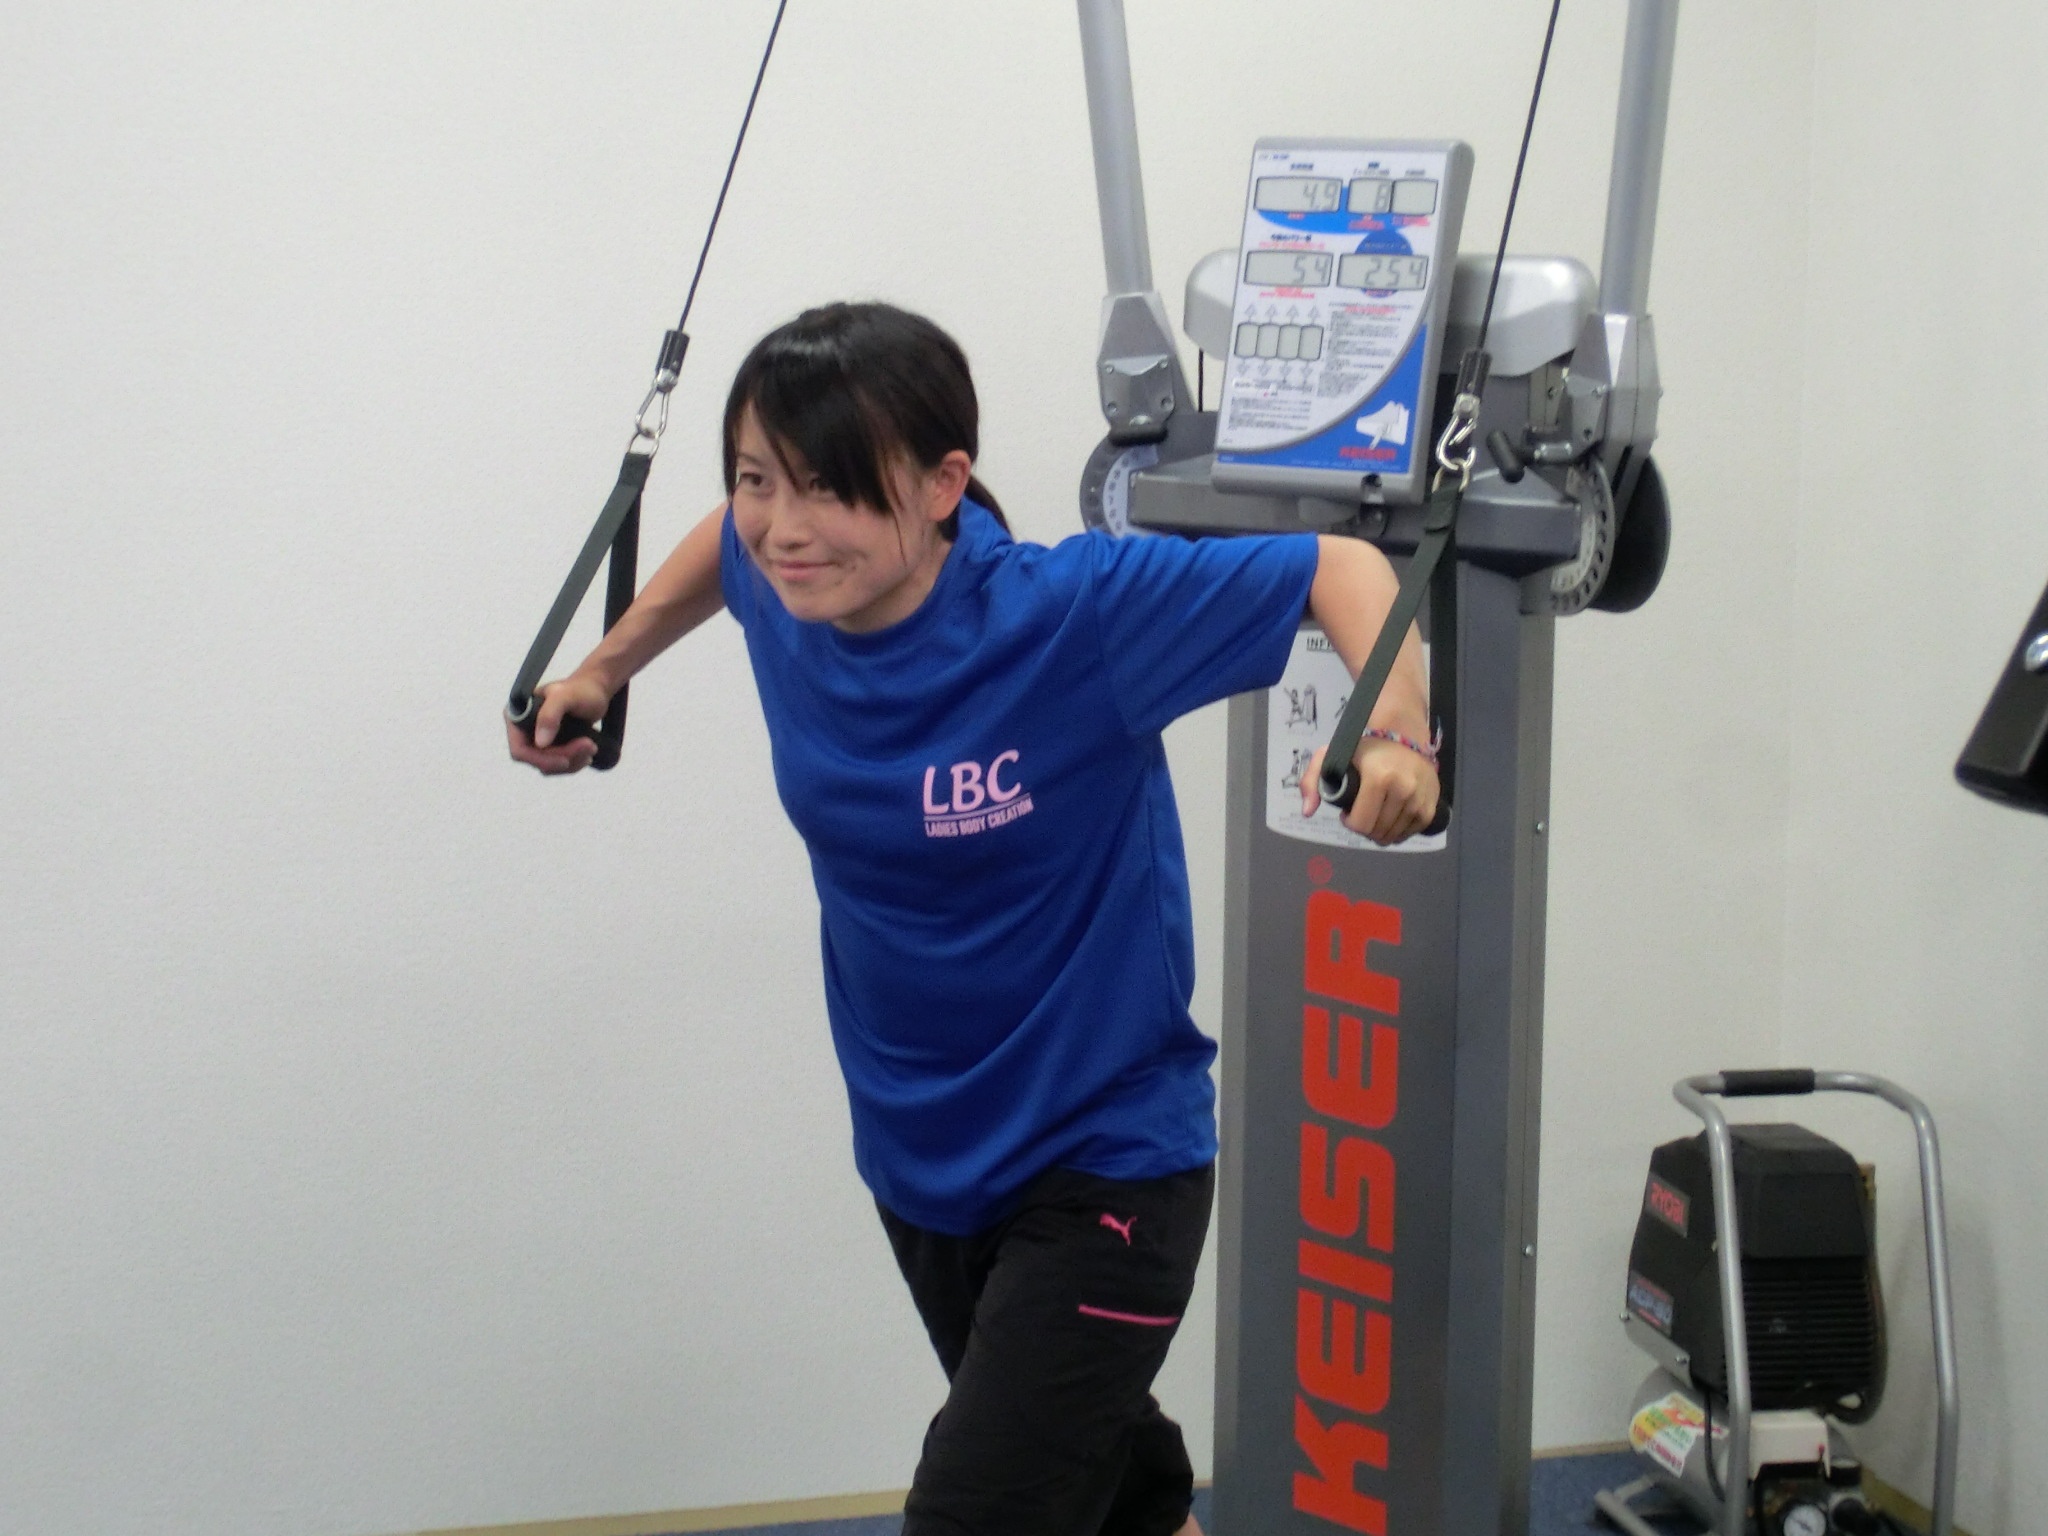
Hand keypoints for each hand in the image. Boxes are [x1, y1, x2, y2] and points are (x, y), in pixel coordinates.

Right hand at [505, 672, 609, 774]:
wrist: (596, 691)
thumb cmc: (581, 689)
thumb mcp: (565, 697)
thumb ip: (550, 714)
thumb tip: (540, 742)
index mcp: (517, 715)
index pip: (520, 749)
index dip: (541, 759)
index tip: (566, 759)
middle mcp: (522, 729)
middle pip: (536, 760)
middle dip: (563, 758)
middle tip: (589, 746)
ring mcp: (535, 739)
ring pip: (547, 766)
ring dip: (572, 762)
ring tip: (591, 747)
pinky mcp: (549, 746)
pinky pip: (556, 765)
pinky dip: (573, 763)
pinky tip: (587, 753)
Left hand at [1299, 737, 1439, 844]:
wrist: (1404, 735)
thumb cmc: (1365, 748)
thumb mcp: (1331, 755)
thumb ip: (1311, 781)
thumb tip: (1308, 812)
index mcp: (1379, 777)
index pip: (1361, 824)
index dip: (1349, 823)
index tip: (1347, 812)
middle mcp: (1404, 789)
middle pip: (1377, 833)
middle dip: (1364, 828)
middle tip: (1361, 812)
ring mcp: (1420, 799)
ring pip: (1393, 836)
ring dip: (1380, 831)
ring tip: (1375, 812)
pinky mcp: (1431, 806)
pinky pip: (1410, 833)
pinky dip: (1398, 831)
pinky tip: (1390, 816)